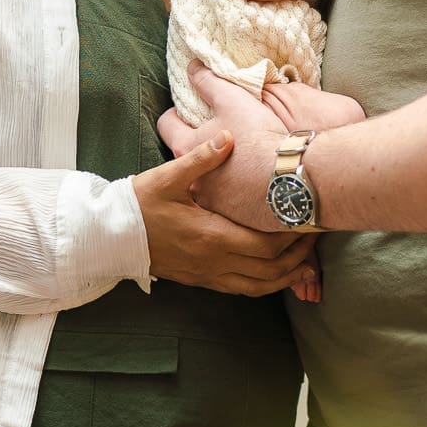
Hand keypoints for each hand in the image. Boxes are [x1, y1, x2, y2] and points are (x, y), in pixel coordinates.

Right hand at [133, 134, 316, 292]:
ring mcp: (208, 275)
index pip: (266, 244)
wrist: (109, 237)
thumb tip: (228, 137)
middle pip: (271, 268)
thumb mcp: (167, 177)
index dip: (293, 234)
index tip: (309, 217)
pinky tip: (278, 274)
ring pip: (260, 286)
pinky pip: (243, 289)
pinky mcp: (202, 280)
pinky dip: (266, 284)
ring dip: (287, 276)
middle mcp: (214, 262)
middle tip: (317, 234)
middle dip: (299, 255)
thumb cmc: (138, 205)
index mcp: (211, 237)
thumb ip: (201, 159)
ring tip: (309, 264)